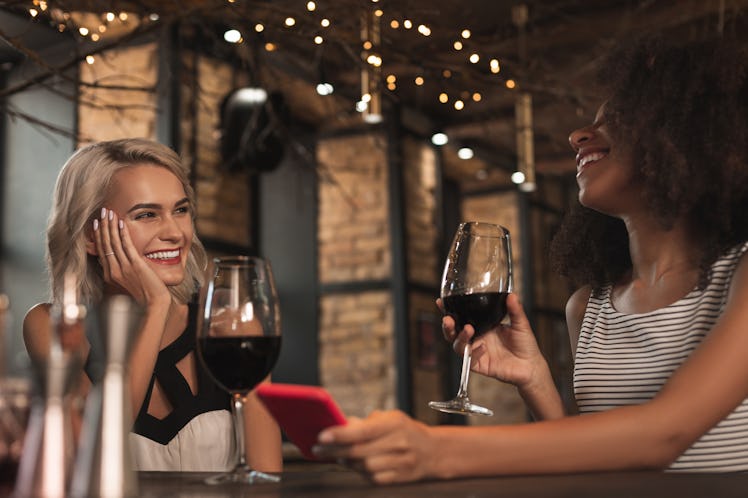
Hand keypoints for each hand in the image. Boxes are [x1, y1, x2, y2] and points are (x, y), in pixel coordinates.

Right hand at [94, 208, 170, 307]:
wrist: (153, 304)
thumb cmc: (144, 294)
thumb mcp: (128, 281)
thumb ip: (122, 270)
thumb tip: (120, 260)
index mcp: (110, 275)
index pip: (101, 250)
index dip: (99, 235)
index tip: (97, 223)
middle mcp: (113, 271)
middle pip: (105, 244)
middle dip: (102, 226)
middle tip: (102, 212)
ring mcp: (123, 268)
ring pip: (113, 243)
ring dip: (110, 226)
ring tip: (109, 213)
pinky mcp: (135, 266)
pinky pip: (127, 246)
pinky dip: (123, 234)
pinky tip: (121, 223)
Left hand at [314, 410, 435, 483]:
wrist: (434, 451)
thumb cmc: (406, 431)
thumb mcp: (390, 418)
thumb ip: (366, 422)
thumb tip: (341, 425)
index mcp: (395, 424)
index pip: (362, 431)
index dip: (340, 434)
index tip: (322, 436)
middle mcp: (399, 443)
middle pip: (359, 451)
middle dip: (335, 451)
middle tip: (319, 449)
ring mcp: (401, 463)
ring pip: (364, 467)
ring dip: (347, 462)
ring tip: (338, 456)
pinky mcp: (400, 478)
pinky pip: (373, 479)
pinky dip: (361, 473)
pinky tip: (356, 466)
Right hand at [439, 293, 546, 391]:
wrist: (531, 366)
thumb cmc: (525, 344)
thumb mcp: (521, 324)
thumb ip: (515, 310)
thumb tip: (512, 295)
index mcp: (482, 325)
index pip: (462, 316)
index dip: (449, 310)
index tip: (440, 302)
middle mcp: (477, 337)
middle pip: (453, 332)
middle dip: (447, 326)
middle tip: (448, 319)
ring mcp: (476, 351)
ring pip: (458, 345)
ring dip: (460, 337)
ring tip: (468, 330)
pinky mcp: (479, 365)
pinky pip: (470, 359)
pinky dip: (474, 352)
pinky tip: (483, 348)